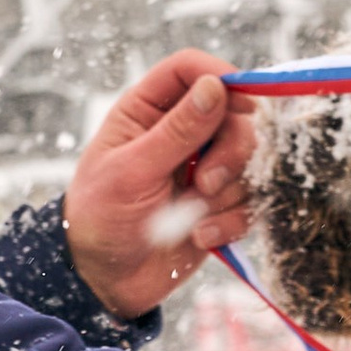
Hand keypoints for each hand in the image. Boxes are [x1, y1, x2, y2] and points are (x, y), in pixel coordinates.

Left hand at [62, 50, 261, 319]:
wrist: (105, 280)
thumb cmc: (102, 218)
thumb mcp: (133, 171)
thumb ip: (177, 130)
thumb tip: (216, 86)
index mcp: (146, 111)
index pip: (190, 70)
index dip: (221, 77)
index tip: (245, 101)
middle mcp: (179, 133)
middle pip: (233, 114)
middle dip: (230, 150)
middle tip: (206, 183)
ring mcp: (203, 168)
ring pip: (247, 160)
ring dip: (228, 192)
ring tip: (193, 220)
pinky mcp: (219, 204)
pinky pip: (249, 200)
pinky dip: (231, 221)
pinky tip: (200, 238)